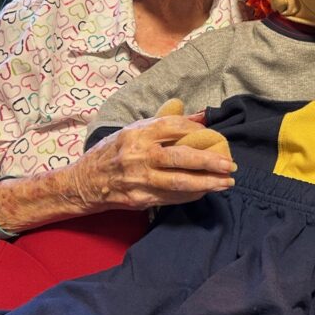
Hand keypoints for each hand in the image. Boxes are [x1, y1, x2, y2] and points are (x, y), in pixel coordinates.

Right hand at [67, 114, 235, 211]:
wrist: (85, 182)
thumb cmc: (114, 151)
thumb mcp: (134, 130)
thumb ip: (167, 122)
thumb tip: (201, 115)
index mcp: (137, 134)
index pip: (173, 127)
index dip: (195, 130)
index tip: (212, 135)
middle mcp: (138, 156)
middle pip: (180, 158)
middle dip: (209, 162)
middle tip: (230, 164)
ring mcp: (139, 180)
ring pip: (179, 183)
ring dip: (206, 184)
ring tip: (227, 182)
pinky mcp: (140, 199)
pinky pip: (171, 198)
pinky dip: (191, 195)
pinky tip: (206, 191)